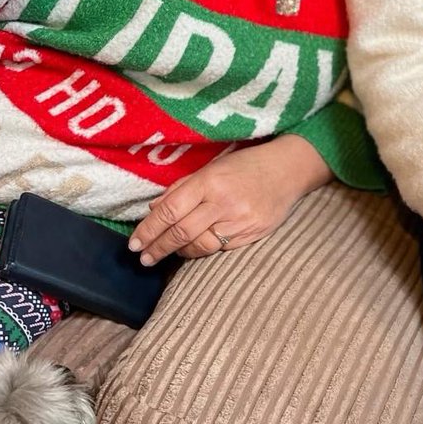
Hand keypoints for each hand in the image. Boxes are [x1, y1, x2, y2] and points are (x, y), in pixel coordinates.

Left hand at [128, 134, 331, 264]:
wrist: (288, 170)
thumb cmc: (246, 164)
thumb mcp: (212, 167)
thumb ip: (182, 188)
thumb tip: (153, 209)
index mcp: (210, 181)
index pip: (170, 211)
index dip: (148, 230)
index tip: (134, 244)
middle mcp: (223, 203)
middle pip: (181, 233)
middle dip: (158, 248)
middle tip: (143, 258)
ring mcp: (240, 221)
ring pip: (200, 246)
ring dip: (179, 252)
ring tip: (168, 253)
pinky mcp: (252, 234)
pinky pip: (220, 249)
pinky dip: (202, 250)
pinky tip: (193, 248)